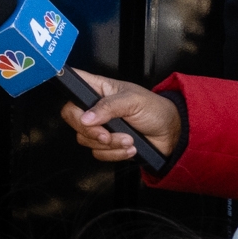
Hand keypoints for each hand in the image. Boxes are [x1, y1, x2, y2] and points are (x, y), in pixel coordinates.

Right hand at [56, 70, 182, 163]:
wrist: (169, 134)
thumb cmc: (155, 110)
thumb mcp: (133, 101)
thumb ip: (109, 106)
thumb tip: (87, 117)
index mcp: (99, 89)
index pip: (72, 85)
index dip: (67, 90)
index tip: (78, 104)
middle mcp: (95, 107)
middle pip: (72, 117)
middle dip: (91, 131)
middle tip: (108, 134)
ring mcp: (100, 127)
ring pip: (85, 139)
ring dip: (110, 144)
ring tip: (129, 139)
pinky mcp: (105, 145)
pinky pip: (98, 153)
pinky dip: (115, 153)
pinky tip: (129, 147)